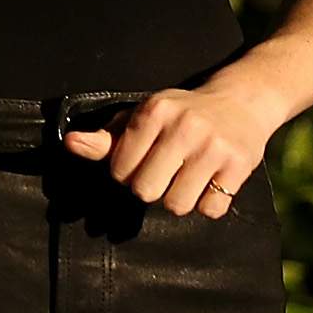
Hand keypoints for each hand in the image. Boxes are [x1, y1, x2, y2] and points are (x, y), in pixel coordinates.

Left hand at [62, 85, 277, 218]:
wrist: (242, 102)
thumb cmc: (181, 115)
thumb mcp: (143, 118)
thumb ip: (105, 138)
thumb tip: (70, 143)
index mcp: (154, 111)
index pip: (120, 170)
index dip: (127, 172)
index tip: (142, 160)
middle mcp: (184, 126)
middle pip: (145, 191)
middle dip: (151, 188)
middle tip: (165, 172)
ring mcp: (214, 147)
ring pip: (177, 205)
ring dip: (178, 199)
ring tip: (187, 177)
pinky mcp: (239, 165)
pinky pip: (210, 210)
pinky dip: (207, 204)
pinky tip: (210, 181)